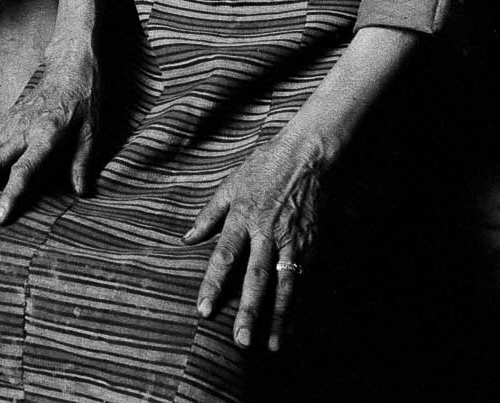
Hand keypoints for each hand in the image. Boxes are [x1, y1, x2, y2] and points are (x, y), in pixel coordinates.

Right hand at [0, 45, 99, 224]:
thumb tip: (81, 191)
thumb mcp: (93, 127)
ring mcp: (12, 122)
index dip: (10, 195)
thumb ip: (83, 160)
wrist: (69, 61)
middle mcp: (23, 128)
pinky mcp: (7, 118)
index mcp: (47, 132)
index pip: (23, 169)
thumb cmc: (84, 94)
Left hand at [184, 132, 328, 351]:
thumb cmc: (266, 166)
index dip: (212, 284)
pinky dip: (300, 303)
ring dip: (279, 317)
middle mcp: (268, 232)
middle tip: (241, 341)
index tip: (203, 311)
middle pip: (256, 277)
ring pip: (286, 284)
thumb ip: (208, 214)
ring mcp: (294, 239)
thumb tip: (186, 239)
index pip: (224, 257)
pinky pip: (306, 278)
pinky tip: (295, 324)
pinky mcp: (314, 242)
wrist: (308, 154)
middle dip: (249, 311)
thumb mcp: (231, 184)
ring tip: (273, 345)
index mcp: (243, 217)